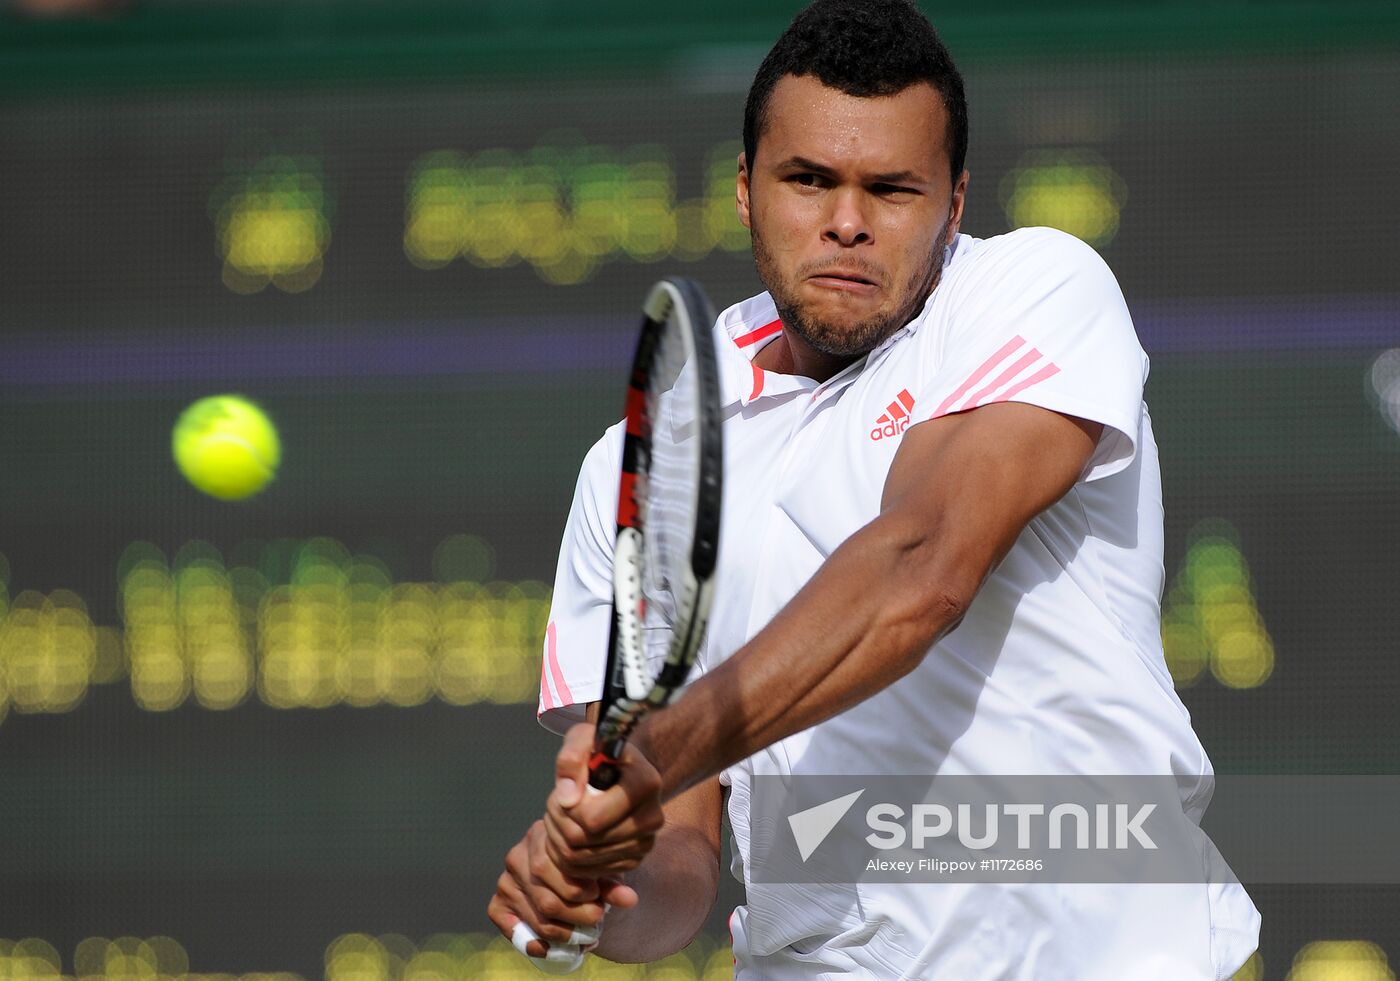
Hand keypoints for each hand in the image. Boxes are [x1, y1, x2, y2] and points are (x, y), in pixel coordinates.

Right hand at [487, 819, 637, 966]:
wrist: (570, 874)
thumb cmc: (586, 868)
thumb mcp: (601, 869)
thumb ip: (613, 883)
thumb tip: (629, 899)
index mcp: (543, 836)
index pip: (560, 869)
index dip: (583, 891)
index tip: (599, 897)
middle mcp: (517, 855)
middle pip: (548, 899)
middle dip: (578, 915)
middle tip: (597, 918)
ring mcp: (506, 880)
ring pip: (538, 918)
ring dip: (566, 934)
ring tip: (587, 934)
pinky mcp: (498, 903)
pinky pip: (509, 927)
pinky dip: (532, 943)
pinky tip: (552, 948)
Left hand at [543, 724, 664, 878]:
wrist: (622, 769)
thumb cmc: (599, 751)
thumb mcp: (582, 738)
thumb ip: (571, 758)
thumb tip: (567, 799)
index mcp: (645, 783)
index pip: (591, 819)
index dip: (565, 809)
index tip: (562, 791)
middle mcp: (652, 817)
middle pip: (582, 842)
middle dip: (557, 824)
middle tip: (554, 805)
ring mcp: (645, 843)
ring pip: (580, 861)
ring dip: (559, 840)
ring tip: (561, 817)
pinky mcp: (634, 860)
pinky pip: (586, 873)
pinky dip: (568, 858)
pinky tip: (569, 834)